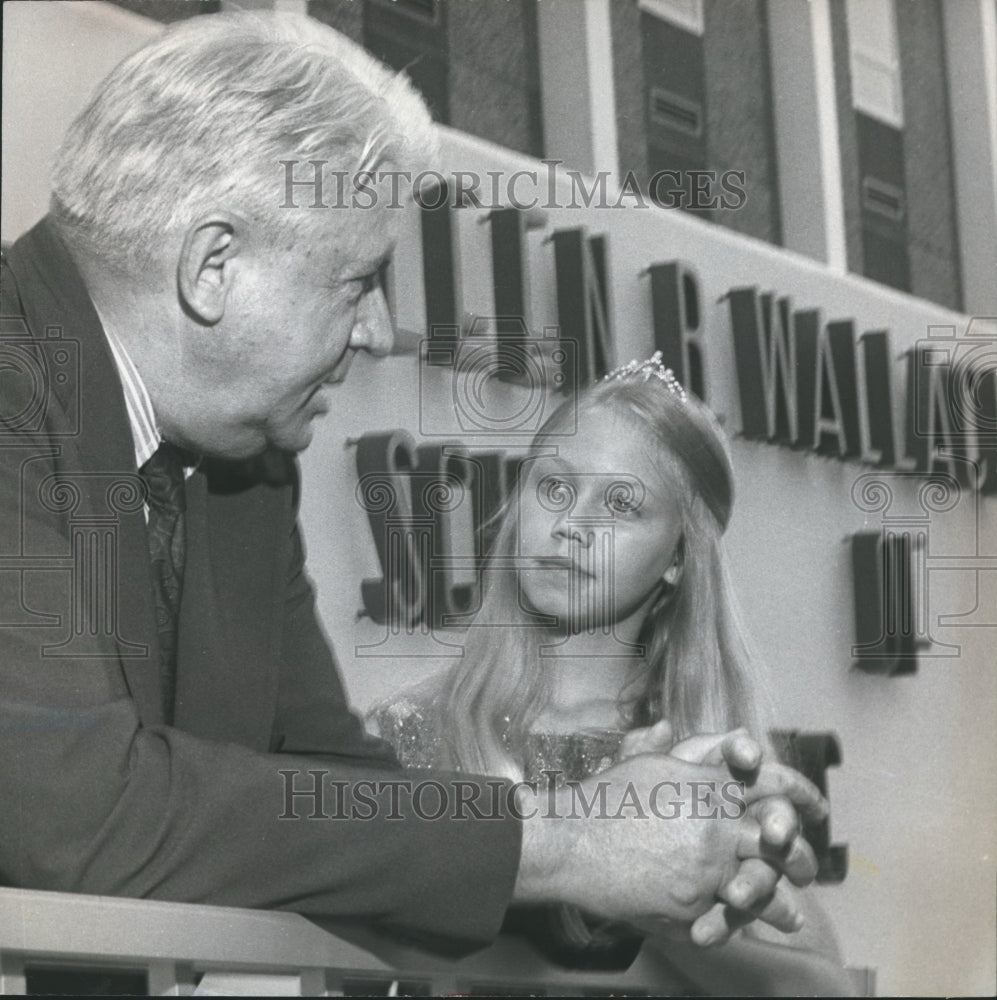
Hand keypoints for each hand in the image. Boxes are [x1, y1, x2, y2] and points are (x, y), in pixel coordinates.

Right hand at [513, 746, 824, 937]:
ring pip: (762, 883)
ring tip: (792, 913)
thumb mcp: (639, 763)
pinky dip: (744, 923)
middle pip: (777, 837)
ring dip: (779, 898)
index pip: (770, 782)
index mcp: (709, 785)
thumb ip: (664, 748)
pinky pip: (728, 914)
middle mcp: (715, 823)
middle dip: (795, 851)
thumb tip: (666, 726)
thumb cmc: (602, 801)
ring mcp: (706, 866)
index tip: (815, 806)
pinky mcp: (691, 902)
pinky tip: (751, 930)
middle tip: (805, 861)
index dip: (800, 793)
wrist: (571, 842)